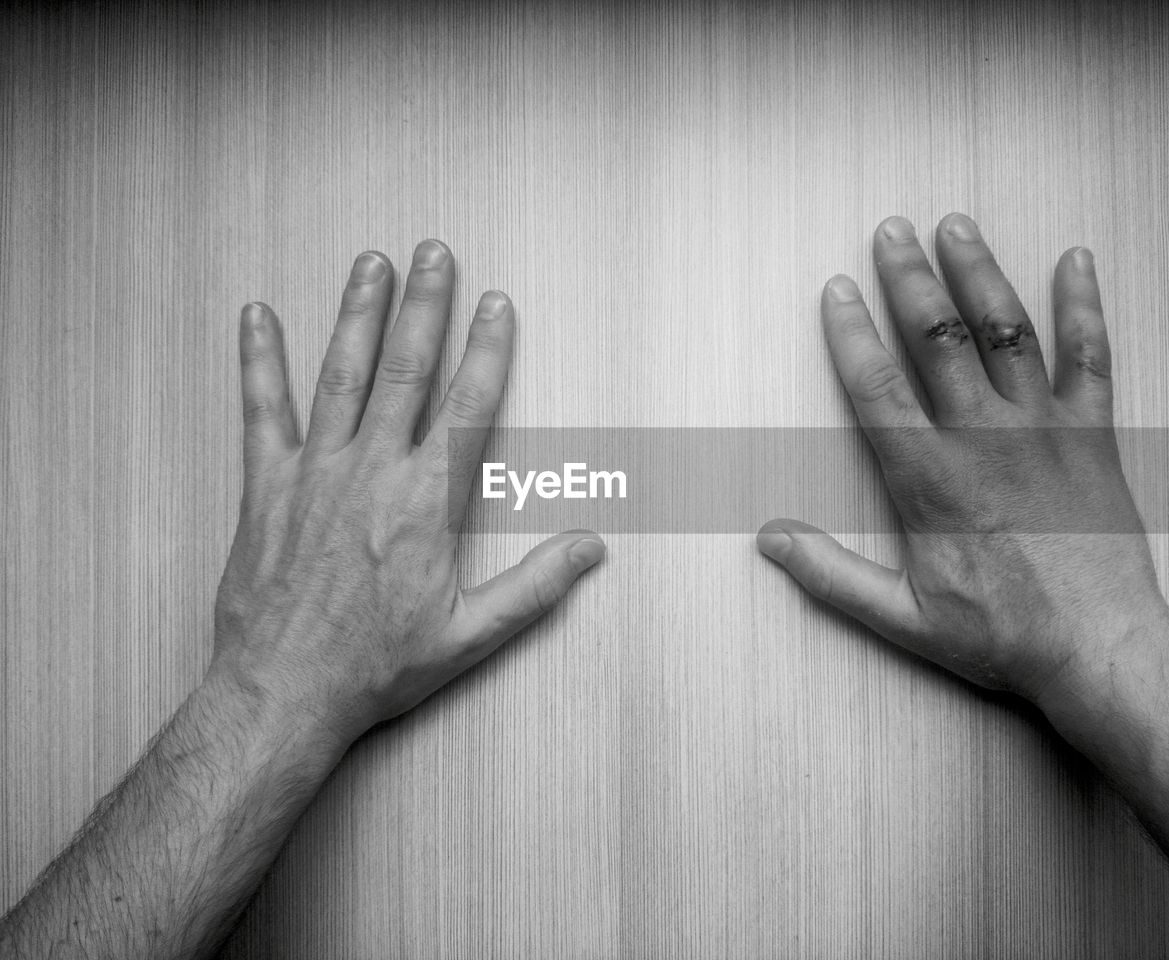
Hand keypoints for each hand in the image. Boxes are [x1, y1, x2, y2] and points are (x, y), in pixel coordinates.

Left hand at [211, 242, 604, 746]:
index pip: (468, 406)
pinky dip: (260, 361)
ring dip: (359, 314)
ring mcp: (316, 472)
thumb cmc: (376, 666)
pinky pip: (262, 411)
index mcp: (426, 501)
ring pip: (342, 374)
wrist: (285, 691)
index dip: (488, 349)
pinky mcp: (267, 486)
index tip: (497, 303)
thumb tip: (591, 547)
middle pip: (406, 369)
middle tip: (434, 252)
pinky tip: (257, 317)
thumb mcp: (470, 635)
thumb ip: (535, 586)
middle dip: (425, 305)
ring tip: (372, 263)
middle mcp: (373, 471)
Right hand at [757, 213, 1168, 702]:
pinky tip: (1075, 261)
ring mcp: (1045, 429)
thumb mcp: (904, 618)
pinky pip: (1090, 356)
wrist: (1101, 648)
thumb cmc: (1004, 636)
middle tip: (892, 231)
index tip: (837, 289)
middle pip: (940, 339)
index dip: (852, 332)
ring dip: (979, 274)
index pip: (879, 387)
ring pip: (1007, 332)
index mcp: (932, 478)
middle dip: (911, 279)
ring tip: (956, 226)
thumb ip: (833, 576)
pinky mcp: (1094, 434)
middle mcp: (986, 438)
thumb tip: (772, 542)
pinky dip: (1083, 305)